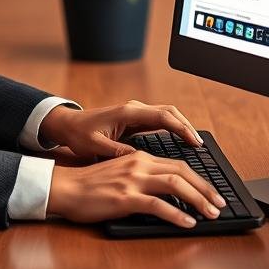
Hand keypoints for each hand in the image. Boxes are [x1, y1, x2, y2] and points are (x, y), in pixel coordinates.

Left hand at [39, 99, 203, 159]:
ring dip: (181, 126)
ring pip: (166, 114)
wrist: (69, 124)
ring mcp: (135, 112)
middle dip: (186, 126)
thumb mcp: (96, 147)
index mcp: (128, 113)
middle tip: (199, 144)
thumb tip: (140, 159)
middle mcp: (134, 109)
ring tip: (194, 143)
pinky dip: (172, 127)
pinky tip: (179, 140)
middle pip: (169, 112)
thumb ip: (118, 152)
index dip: (181, 128)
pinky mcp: (134, 119)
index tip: (194, 142)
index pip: (163, 116)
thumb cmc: (80, 135)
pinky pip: (159, 120)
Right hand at [47, 151, 225, 227]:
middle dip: (206, 189)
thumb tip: (166, 190)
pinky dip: (176, 214)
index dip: (199, 179)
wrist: (66, 188)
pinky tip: (187, 223)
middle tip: (220, 203)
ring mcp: (133, 181)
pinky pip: (157, 205)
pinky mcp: (125, 198)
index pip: (178, 165)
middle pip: (183, 172)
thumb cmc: (91, 184)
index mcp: (141, 158)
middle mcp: (140, 165)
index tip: (212, 192)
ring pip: (175, 185)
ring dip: (198, 200)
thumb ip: (142, 176)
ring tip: (211, 213)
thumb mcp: (121, 172)